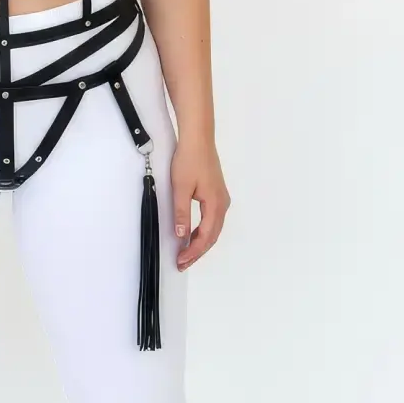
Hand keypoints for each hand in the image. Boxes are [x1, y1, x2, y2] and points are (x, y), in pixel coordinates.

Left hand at [171, 138, 229, 269]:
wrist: (198, 139)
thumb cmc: (190, 160)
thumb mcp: (180, 188)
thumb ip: (181, 213)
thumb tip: (181, 235)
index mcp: (215, 205)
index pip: (205, 236)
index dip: (193, 251)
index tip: (181, 260)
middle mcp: (222, 204)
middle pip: (212, 236)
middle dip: (197, 252)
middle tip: (183, 263)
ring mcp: (221, 198)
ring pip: (213, 229)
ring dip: (201, 242)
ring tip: (187, 253)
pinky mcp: (217, 194)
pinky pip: (213, 220)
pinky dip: (203, 231)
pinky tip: (193, 234)